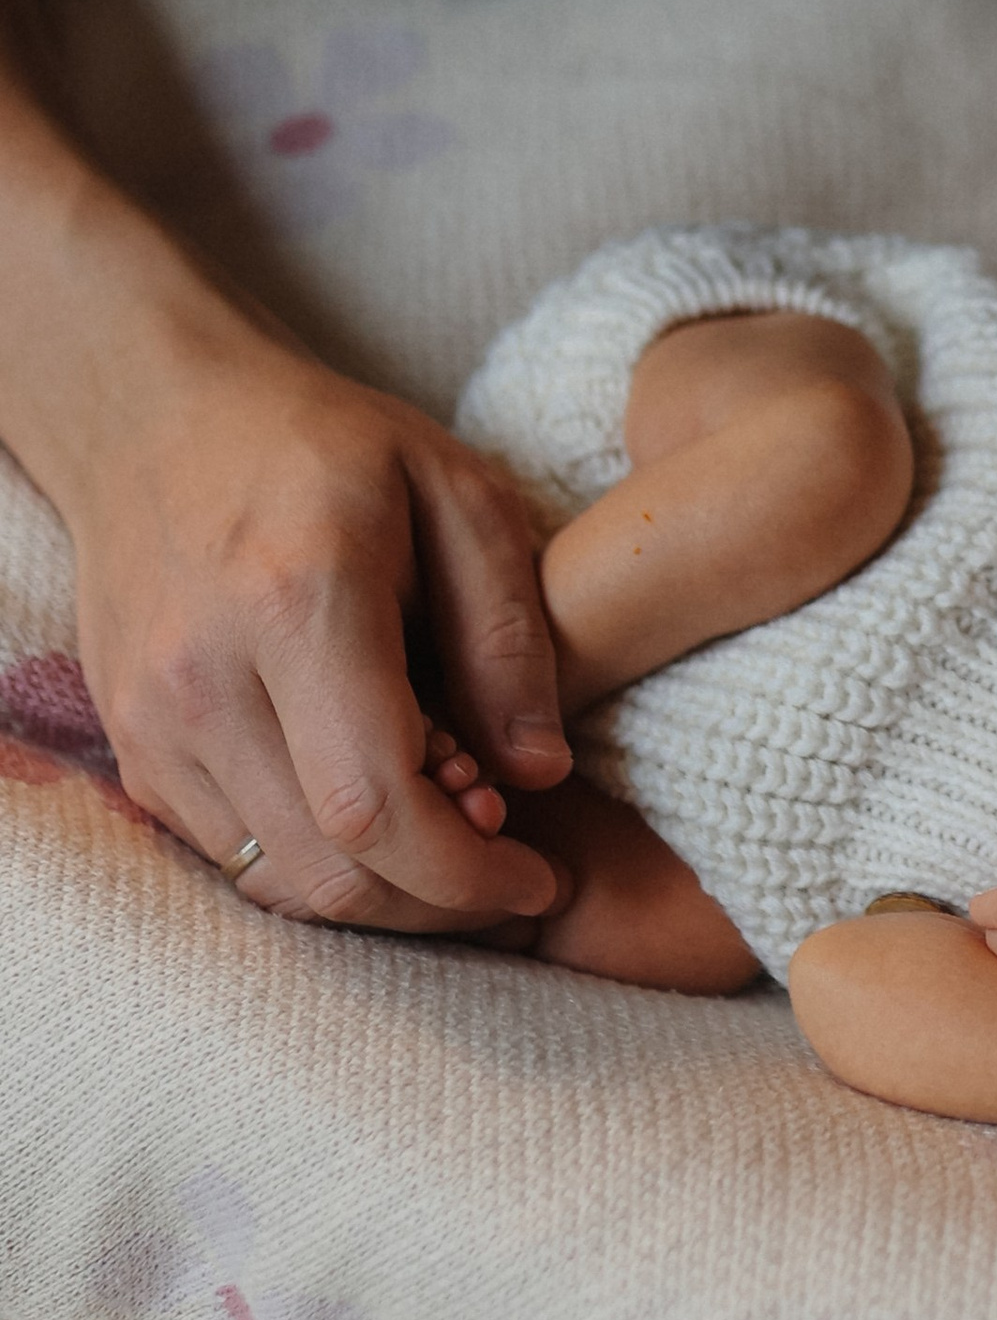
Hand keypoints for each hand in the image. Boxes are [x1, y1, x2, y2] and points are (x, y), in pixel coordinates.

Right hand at [61, 320, 571, 931]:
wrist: (159, 417)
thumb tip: (538, 774)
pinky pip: (233, 856)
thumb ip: (508, 635)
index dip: (468, 874)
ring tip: (449, 835)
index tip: (540, 879)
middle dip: (438, 902)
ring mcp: (151, 720)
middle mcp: (205, 675)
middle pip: (329, 867)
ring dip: (381, 895)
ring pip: (278, 880)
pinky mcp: (133, 746)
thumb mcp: (458, 492)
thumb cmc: (327, 445)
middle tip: (510, 869)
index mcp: (297, 600)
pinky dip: (316, 865)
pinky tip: (375, 813)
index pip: (376, 804)